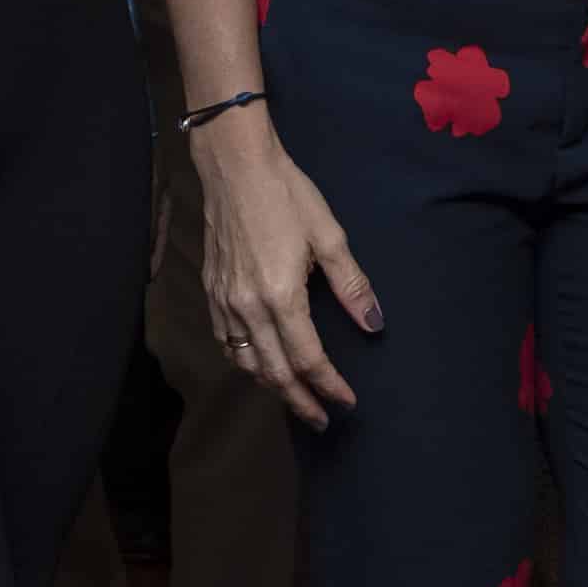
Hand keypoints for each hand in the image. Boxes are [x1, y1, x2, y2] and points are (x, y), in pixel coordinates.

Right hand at [190, 108, 382, 429]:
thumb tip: (375, 324)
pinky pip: (226, 343)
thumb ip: (352, 285)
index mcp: (280, 297)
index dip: (329, 386)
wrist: (235, 166)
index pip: (308, 360)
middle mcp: (248, 308)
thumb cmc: (285, 194)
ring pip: (246, 363)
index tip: (348, 401)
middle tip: (322, 420)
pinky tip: (257, 364)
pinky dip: (244, 363)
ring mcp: (225, 302)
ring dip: (271, 387)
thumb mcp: (329, 236)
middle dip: (300, 401)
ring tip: (295, 398)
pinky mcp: (212, 292)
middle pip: (274, 373)